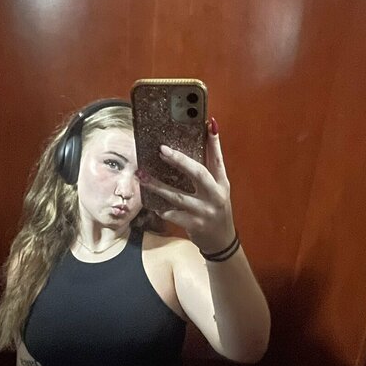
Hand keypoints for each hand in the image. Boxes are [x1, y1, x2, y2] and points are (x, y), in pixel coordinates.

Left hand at [137, 120, 235, 253]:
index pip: (218, 159)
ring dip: (158, 186)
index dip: (215, 142)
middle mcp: (216, 196)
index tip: (209, 124)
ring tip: (142, 176)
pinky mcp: (194, 225)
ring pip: (178, 196)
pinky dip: (160, 208)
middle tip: (161, 150)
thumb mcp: (218, 190)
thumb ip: (210, 169)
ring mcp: (205, 211)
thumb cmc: (216, 210)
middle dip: (179, 160)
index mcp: (222, 184)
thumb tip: (205, 138)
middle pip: (198, 173)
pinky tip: (150, 201)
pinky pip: (172, 214)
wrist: (221, 241)